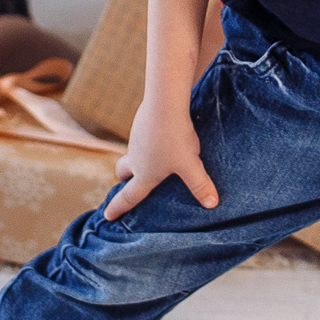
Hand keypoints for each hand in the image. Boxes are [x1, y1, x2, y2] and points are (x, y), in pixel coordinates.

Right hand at [107, 102, 219, 218]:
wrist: (164, 103)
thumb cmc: (176, 139)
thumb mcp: (190, 165)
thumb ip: (200, 185)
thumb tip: (212, 204)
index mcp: (144, 174)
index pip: (129, 196)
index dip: (118, 207)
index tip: (107, 216)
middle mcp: (136, 157)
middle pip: (122, 171)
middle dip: (124, 178)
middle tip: (127, 181)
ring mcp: (136, 138)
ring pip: (133, 152)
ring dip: (139, 158)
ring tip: (157, 157)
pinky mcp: (142, 122)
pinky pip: (142, 136)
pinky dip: (148, 140)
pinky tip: (164, 135)